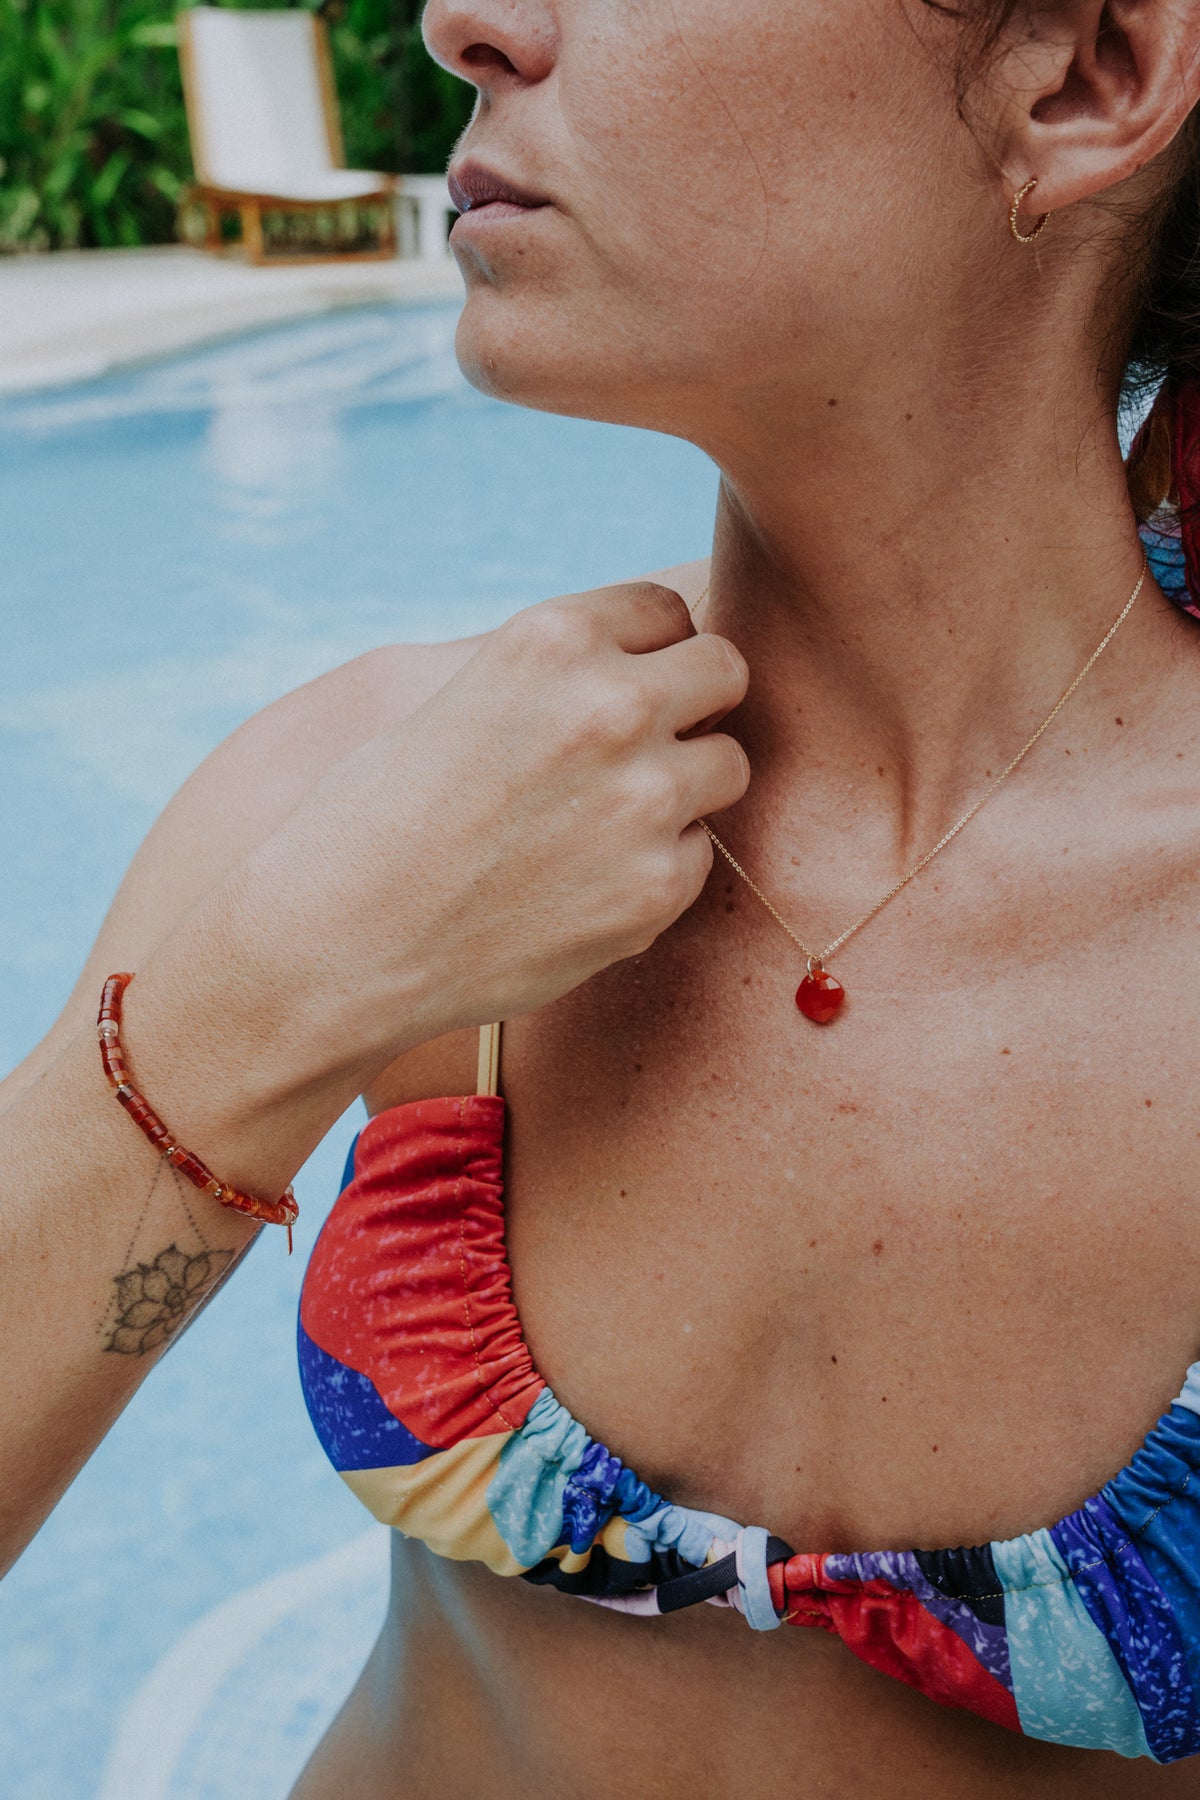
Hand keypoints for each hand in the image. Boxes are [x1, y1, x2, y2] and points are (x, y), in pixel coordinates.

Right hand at [225, 581, 749, 1083]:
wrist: (336, 945)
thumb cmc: (375, 820)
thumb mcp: (456, 697)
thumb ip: (556, 676)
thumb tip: (648, 662)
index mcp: (553, 636)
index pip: (668, 610)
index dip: (645, 654)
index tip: (615, 691)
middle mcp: (612, 704)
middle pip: (725, 672)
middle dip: (691, 706)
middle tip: (638, 753)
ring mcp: (645, 798)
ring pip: (727, 767)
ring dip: (684, 790)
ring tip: (599, 824)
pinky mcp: (657, 888)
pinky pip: (698, 856)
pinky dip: (656, 870)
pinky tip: (579, 886)